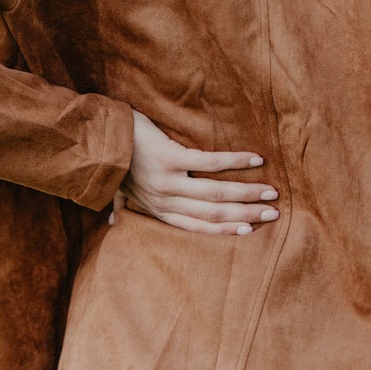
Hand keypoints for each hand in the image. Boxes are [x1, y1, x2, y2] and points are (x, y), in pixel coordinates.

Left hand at [109, 108, 279, 235]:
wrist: (97, 138)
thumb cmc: (110, 161)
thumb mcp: (117, 189)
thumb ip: (121, 205)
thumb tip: (114, 222)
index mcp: (158, 209)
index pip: (198, 227)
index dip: (226, 230)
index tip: (251, 231)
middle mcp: (165, 200)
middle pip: (214, 213)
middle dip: (246, 214)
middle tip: (273, 213)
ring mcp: (168, 180)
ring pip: (216, 193)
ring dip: (247, 193)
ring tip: (271, 192)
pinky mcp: (171, 157)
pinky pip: (210, 163)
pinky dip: (235, 162)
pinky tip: (256, 160)